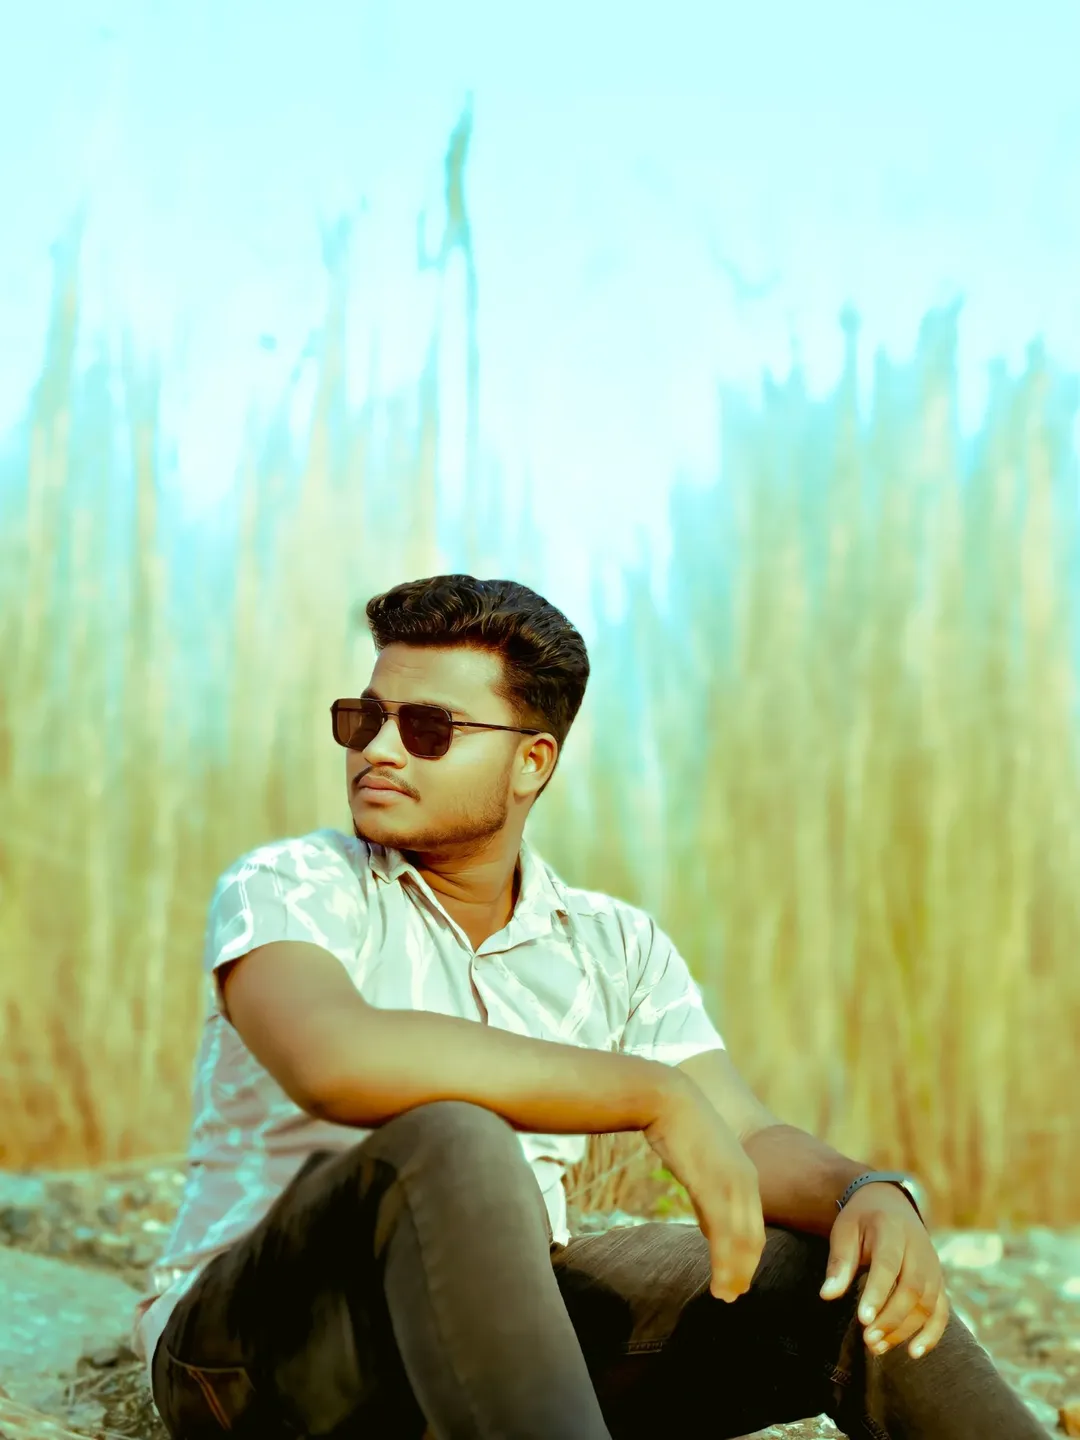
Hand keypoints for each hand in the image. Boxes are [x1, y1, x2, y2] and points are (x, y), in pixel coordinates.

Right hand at [645, 1077, 765, 1302]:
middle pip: (753, 1237)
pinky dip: (724, 1264)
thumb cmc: (679, 1129)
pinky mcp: (713, 1186)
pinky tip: (718, 1282)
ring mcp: (731, 1184)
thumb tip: (710, 1230)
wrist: (667, 1099)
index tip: (739, 1277)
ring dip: (735, 1273)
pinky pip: (723, 1234)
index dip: (748, 1254)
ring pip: (741, 1240)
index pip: (754, 1224)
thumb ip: (709, 1196)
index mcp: (745, 1175)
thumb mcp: (701, 1165)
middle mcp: (745, 1181)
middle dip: (745, 1269)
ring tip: (725, 1296)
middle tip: (733, 1295)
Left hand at [820, 1182, 948, 1359]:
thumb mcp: (844, 1230)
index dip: (877, 1293)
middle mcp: (919, 1248)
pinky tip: (913, 1353)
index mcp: (892, 1229)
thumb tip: (827, 1295)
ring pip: (927, 1304)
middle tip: (867, 1340)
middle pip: (912, 1289)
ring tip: (877, 1348)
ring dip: (905, 1330)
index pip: (888, 1264)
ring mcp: (933, 1266)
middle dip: (891, 1318)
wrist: (890, 1203)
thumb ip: (839, 1262)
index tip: (862, 1319)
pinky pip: (942, 1311)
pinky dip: (932, 1334)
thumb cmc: (861, 1220)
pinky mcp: (939, 1282)